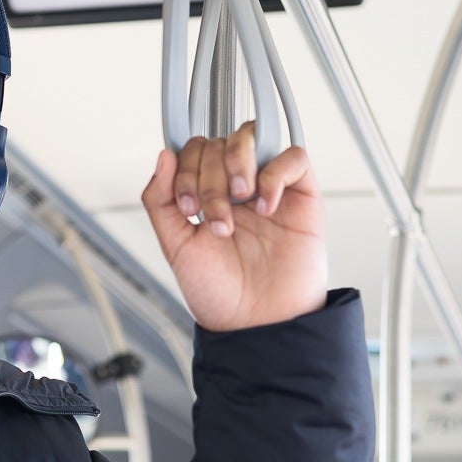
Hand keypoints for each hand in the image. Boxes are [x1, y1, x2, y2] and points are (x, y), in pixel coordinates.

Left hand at [142, 123, 326, 331]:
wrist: (257, 324)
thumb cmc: (220, 294)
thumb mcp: (176, 246)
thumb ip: (160, 200)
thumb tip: (163, 155)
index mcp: (205, 196)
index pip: (192, 151)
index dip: (184, 170)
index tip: (188, 208)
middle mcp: (236, 188)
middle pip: (217, 143)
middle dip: (209, 179)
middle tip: (217, 220)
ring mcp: (268, 188)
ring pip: (250, 137)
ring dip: (236, 164)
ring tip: (239, 201)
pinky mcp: (301, 196)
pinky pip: (293, 157)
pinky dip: (274, 174)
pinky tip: (265, 207)